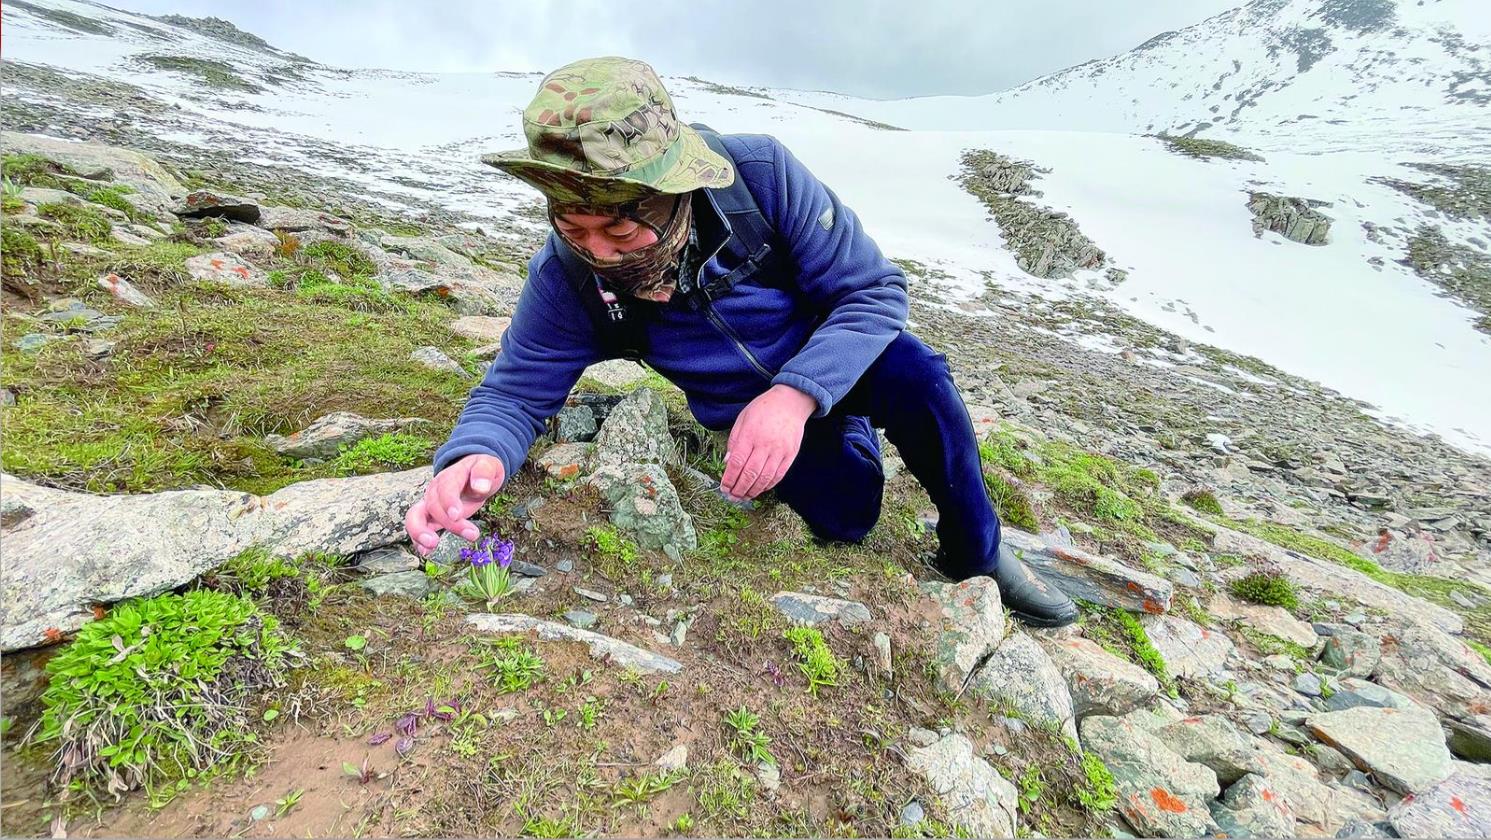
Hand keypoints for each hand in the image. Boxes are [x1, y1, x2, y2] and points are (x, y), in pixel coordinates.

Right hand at [405, 454, 504, 555]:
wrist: (474, 474)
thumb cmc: (481, 470)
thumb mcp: (488, 465)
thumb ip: (484, 472)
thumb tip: (481, 486)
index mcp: (449, 477)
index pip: (445, 488)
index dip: (449, 502)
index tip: (457, 515)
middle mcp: (435, 491)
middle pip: (432, 506)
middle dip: (446, 522)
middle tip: (469, 534)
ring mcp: (430, 505)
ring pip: (415, 517)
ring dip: (421, 533)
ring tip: (432, 546)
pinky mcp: (431, 518)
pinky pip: (419, 529)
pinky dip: (419, 541)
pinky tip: (427, 552)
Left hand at [720, 384, 816, 500]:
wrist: (790, 402)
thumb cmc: (763, 409)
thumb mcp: (742, 419)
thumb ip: (734, 441)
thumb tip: (727, 463)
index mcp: (750, 435)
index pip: (736, 462)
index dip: (729, 478)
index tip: (724, 487)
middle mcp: (765, 444)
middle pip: (750, 474)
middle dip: (739, 489)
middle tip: (732, 496)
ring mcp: (780, 451)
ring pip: (764, 478)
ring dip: (753, 491)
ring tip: (744, 496)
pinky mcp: (790, 455)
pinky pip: (778, 475)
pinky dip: (768, 485)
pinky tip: (759, 489)